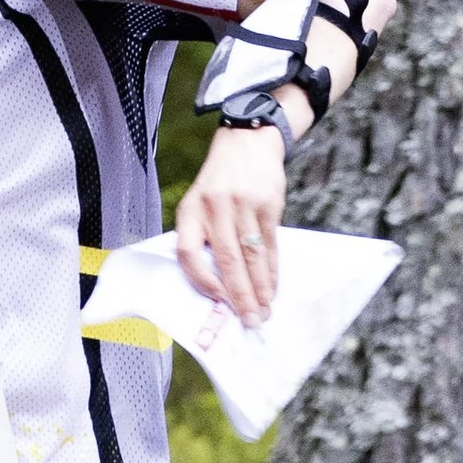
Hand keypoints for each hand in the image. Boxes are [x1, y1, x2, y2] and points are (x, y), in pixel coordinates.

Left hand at [176, 122, 286, 325]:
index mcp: (190, 210)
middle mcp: (216, 208)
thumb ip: (201, 236)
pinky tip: (273, 288)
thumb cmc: (218, 183)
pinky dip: (272, 271)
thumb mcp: (197, 202)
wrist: (248, 142)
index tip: (216, 300)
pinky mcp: (269, 205)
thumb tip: (213, 284)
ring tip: (264, 311)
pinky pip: (271, 245)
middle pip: (227, 260)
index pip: (188, 252)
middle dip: (239, 295)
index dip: (201, 279)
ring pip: (252, 256)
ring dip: (260, 288)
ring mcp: (244, 206)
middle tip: (250, 321)